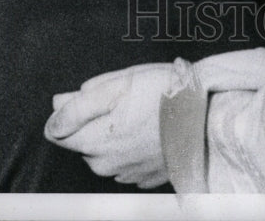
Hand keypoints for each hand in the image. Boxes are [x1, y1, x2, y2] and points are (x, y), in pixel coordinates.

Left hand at [45, 63, 172, 188]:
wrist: (208, 120)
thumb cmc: (163, 96)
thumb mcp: (117, 85)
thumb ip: (79, 103)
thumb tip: (55, 106)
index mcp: (94, 142)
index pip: (56, 132)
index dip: (68, 110)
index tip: (89, 97)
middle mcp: (105, 166)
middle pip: (83, 141)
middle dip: (94, 121)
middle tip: (123, 99)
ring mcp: (126, 175)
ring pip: (105, 152)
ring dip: (114, 134)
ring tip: (141, 112)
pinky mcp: (145, 179)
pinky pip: (126, 161)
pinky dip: (132, 147)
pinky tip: (150, 129)